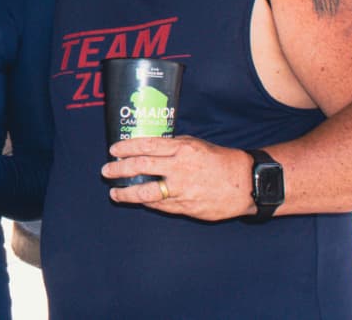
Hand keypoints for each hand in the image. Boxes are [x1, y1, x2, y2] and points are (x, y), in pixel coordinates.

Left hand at [102, 135, 253, 221]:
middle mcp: (179, 168)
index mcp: (181, 149)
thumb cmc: (219, 160)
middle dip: (119, 169)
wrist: (245, 183)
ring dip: (126, 193)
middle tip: (106, 171)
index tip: (112, 150)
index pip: (146, 146)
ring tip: (114, 193)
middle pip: (141, 167)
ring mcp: (182, 190)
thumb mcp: (195, 144)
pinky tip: (138, 201)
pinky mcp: (187, 207)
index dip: (126, 148)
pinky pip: (160, 206)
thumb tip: (147, 148)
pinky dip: (146, 203)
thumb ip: (172, 146)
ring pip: (146, 192)